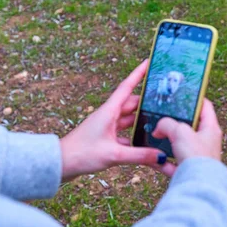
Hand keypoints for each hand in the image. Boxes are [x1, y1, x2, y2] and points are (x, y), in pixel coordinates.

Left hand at [60, 61, 175, 180]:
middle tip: (167, 100)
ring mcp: (107, 128)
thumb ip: (140, 155)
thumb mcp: (114, 155)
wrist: (59, 165)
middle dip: (148, 102)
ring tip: (162, 122)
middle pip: (132, 104)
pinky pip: (126, 135)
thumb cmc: (81, 154)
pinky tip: (147, 144)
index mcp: (108, 111)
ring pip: (130, 120)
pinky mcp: (105, 140)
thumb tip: (162, 156)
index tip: (148, 62)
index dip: (138, 73)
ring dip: (143, 122)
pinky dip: (136, 138)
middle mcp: (108, 116)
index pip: (127, 87)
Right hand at [151, 99, 222, 164]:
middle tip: (162, 114)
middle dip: (175, 120)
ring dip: (167, 140)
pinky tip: (152, 156)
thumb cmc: (195, 155)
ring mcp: (197, 156)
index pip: (205, 105)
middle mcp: (207, 141)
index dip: (194, 97)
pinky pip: (173, 161)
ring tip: (154, 133)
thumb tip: (158, 128)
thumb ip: (167, 124)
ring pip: (180, 143)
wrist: (197, 185)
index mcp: (211, 128)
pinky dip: (163, 159)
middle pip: (190, 125)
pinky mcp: (188, 169)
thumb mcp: (180, 131)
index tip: (180, 93)